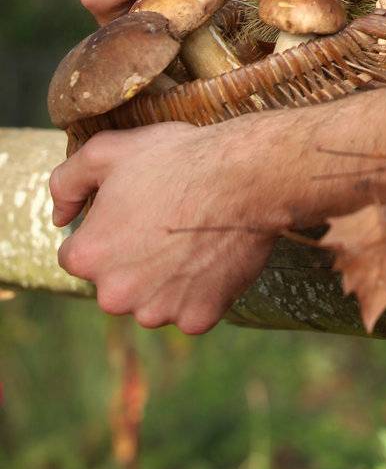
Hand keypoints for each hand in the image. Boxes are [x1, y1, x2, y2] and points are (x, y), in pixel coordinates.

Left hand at [50, 121, 280, 333]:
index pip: (79, 254)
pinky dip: (199, 290)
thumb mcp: (107, 150)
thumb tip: (57, 216)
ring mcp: (158, 311)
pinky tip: (211, 257)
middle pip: (115, 281)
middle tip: (165, 223)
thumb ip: (66, 181)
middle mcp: (115, 294)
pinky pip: (190, 309)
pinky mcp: (197, 318)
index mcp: (88, 256)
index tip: (135, 211)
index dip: (107, 229)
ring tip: (191, 239)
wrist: (245, 176)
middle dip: (132, 259)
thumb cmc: (177, 158)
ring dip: (164, 279)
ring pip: (151, 300)